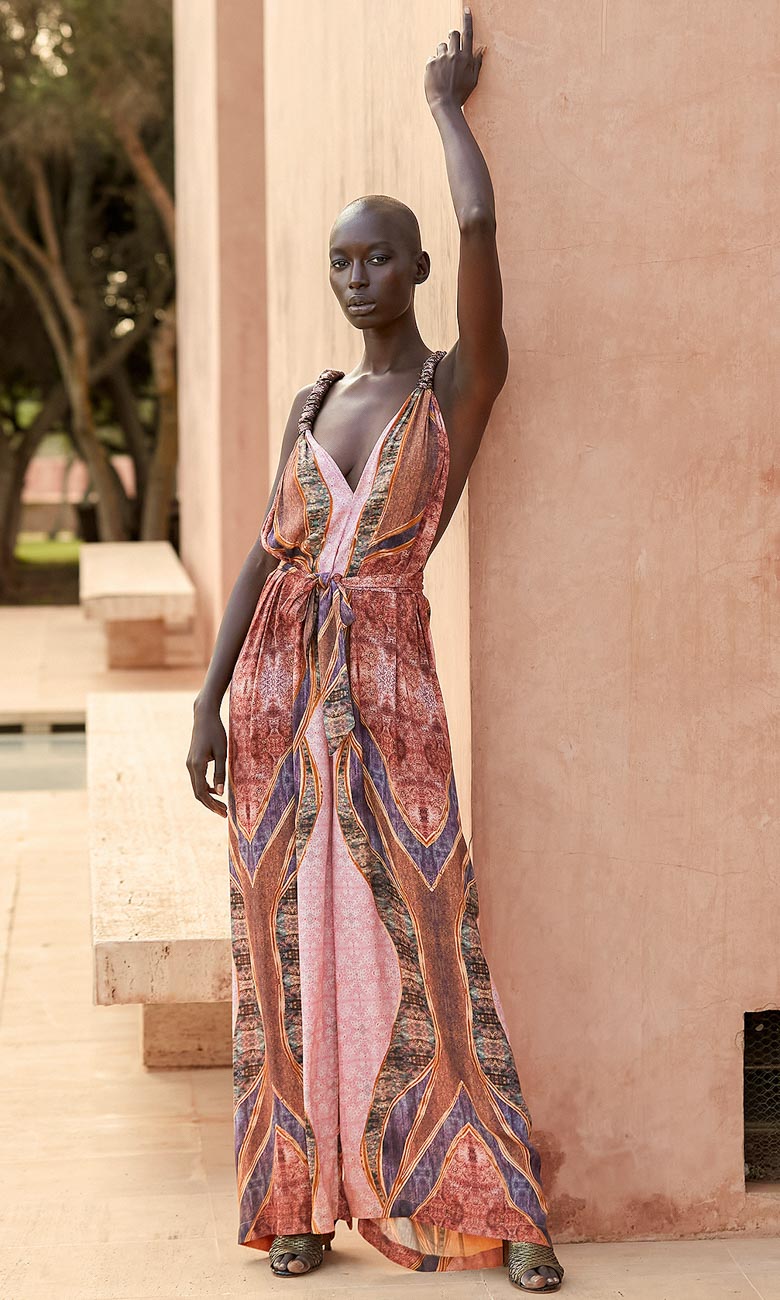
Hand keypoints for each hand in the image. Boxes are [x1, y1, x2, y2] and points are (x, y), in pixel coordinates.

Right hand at [186, 700, 227, 817]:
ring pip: (197, 787)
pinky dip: (206, 788)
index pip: (202, 793)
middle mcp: (190, 766)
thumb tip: (220, 793)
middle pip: (198, 793)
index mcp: (197, 765)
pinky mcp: (192, 760)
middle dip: (211, 804)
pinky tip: (217, 790)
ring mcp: (189, 763)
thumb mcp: (222, 753)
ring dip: (208, 797)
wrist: (204, 716)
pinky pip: (197, 779)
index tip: (224, 813)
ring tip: (222, 805)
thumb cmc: (216, 732)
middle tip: (225, 813)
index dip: (212, 805)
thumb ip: (220, 773)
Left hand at [424, 6, 484, 110]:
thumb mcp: (473, 80)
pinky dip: (433, 65)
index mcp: (466, 58)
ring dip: (442, 53)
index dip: (467, 20)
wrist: (445, 105)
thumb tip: (482, 49)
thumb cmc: (460, 94)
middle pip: (452, 34)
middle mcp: (454, 55)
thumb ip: (477, 62)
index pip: (468, 34)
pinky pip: (432, 58)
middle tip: (450, 44)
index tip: (466, 10)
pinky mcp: (431, 63)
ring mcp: (442, 59)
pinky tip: (436, 77)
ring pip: (441, 46)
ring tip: (443, 69)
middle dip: (451, 36)